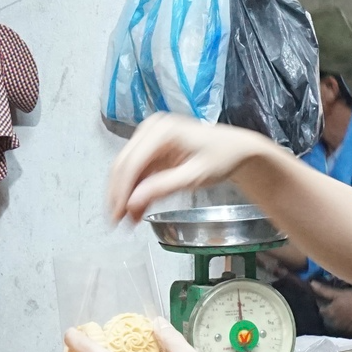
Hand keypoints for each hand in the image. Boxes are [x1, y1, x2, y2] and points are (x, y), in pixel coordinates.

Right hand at [105, 115, 281, 223]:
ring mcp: (149, 136)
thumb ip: (162, 188)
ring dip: (125, 194)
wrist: (235, 149)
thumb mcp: (194, 177)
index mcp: (162, 131)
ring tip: (127, 220)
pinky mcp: (151, 147)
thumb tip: (132, 202)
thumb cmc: (221, 158)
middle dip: (118, 194)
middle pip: (123, 164)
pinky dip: (135, 189)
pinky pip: (137, 170)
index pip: (132, 163)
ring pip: (126, 168)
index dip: (121, 191)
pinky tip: (135, 208)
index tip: (118, 215)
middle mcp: (151, 129)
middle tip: (117, 221)